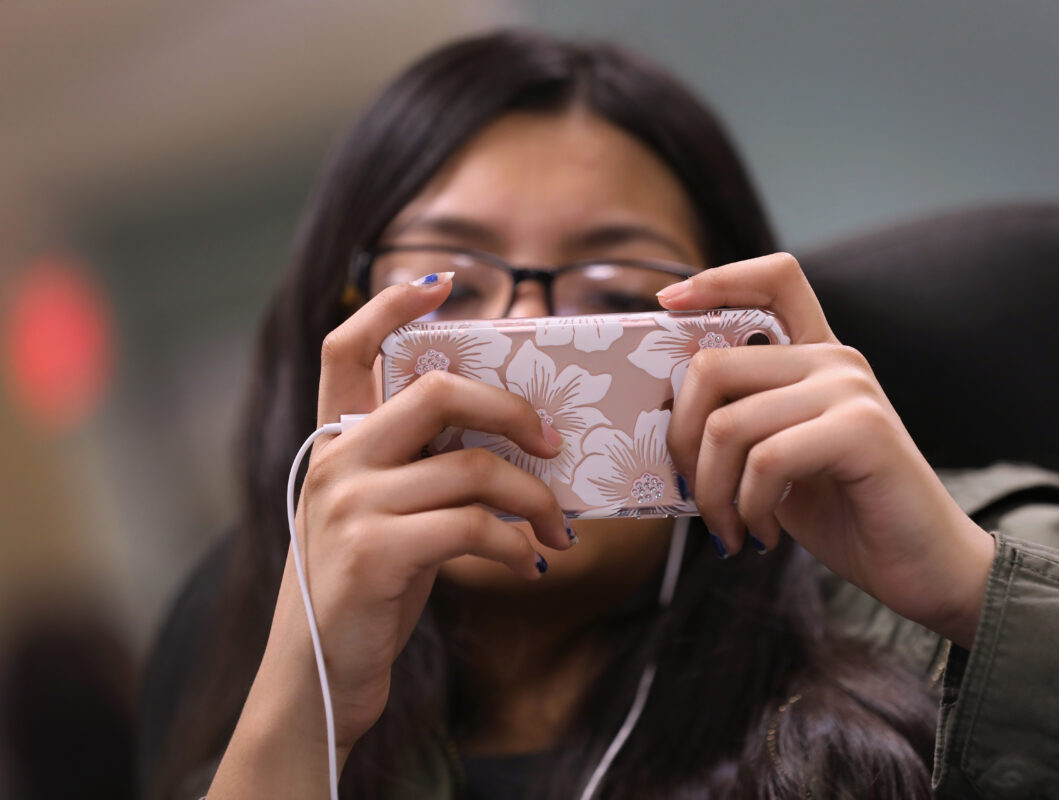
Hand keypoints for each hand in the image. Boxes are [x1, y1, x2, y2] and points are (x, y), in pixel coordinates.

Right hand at [208, 277, 572, 797]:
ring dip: (535, 500)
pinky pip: (473, 527)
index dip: (392, 304)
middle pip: (439, 390)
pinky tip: (527, 564)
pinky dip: (515, 544)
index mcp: (336, 444)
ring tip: (559, 532)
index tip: (443, 281)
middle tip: (553, 443)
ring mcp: (350, 505)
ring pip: (475, 468)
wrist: (318, 684)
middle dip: (512, 409)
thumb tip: (510, 437)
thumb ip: (420, 467)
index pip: (349, 347)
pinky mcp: (374, 553)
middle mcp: (336, 462)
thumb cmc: (365, 595)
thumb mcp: (383, 517)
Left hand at [659, 253, 995, 648]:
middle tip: (695, 496)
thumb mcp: (776, 461)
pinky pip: (766, 459)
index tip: (667, 305)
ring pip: (728, 424)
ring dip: (712, 492)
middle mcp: (834, 360)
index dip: (717, 280)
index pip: (775, 279)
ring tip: (730, 529)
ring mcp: (850, 390)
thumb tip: (661, 416)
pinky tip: (763, 535)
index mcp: (816, 358)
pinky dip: (748, 508)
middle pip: (712, 366)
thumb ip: (739, 423)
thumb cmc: (844, 513)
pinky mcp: (863, 429)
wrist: (921, 567)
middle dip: (680, 441)